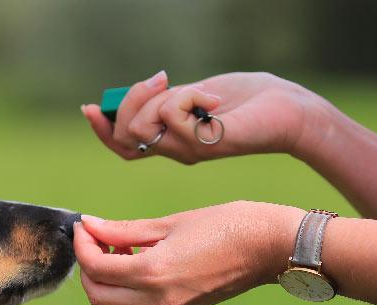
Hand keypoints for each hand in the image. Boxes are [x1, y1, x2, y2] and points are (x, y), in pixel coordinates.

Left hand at [73, 201, 304, 304]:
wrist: (272, 247)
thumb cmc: (227, 224)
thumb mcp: (171, 223)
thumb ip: (125, 229)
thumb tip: (90, 226)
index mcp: (153, 273)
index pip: (95, 268)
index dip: (82, 245)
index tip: (84, 225)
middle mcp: (157, 300)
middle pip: (97, 296)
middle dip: (88, 267)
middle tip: (96, 238)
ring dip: (105, 280)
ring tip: (119, 248)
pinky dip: (124, 289)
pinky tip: (137, 261)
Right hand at [81, 72, 323, 163]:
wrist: (287, 110)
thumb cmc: (246, 101)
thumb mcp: (195, 95)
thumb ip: (166, 99)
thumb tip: (140, 92)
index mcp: (169, 140)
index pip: (122, 146)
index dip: (102, 130)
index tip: (90, 107)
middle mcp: (174, 151)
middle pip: (125, 134)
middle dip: (132, 100)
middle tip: (162, 80)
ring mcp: (187, 150)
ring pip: (142, 126)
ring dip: (161, 99)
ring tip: (195, 92)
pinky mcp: (202, 144)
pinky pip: (173, 114)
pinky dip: (191, 95)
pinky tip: (215, 101)